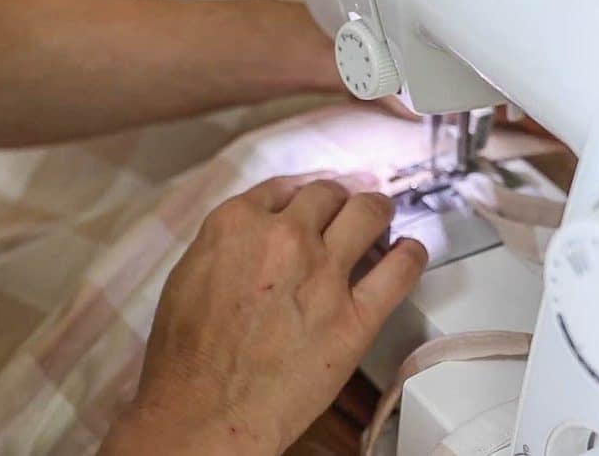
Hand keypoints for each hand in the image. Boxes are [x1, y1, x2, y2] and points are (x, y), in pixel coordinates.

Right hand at [100, 172, 427, 454]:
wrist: (205, 409)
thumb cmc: (187, 356)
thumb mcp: (187, 276)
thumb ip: (225, 246)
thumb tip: (250, 238)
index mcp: (236, 224)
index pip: (283, 188)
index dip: (302, 192)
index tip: (311, 200)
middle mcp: (285, 237)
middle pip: (328, 195)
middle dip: (338, 199)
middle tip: (345, 209)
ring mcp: (324, 274)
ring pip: (368, 214)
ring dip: (377, 210)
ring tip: (382, 216)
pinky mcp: (355, 316)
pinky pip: (399, 271)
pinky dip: (410, 255)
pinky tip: (410, 252)